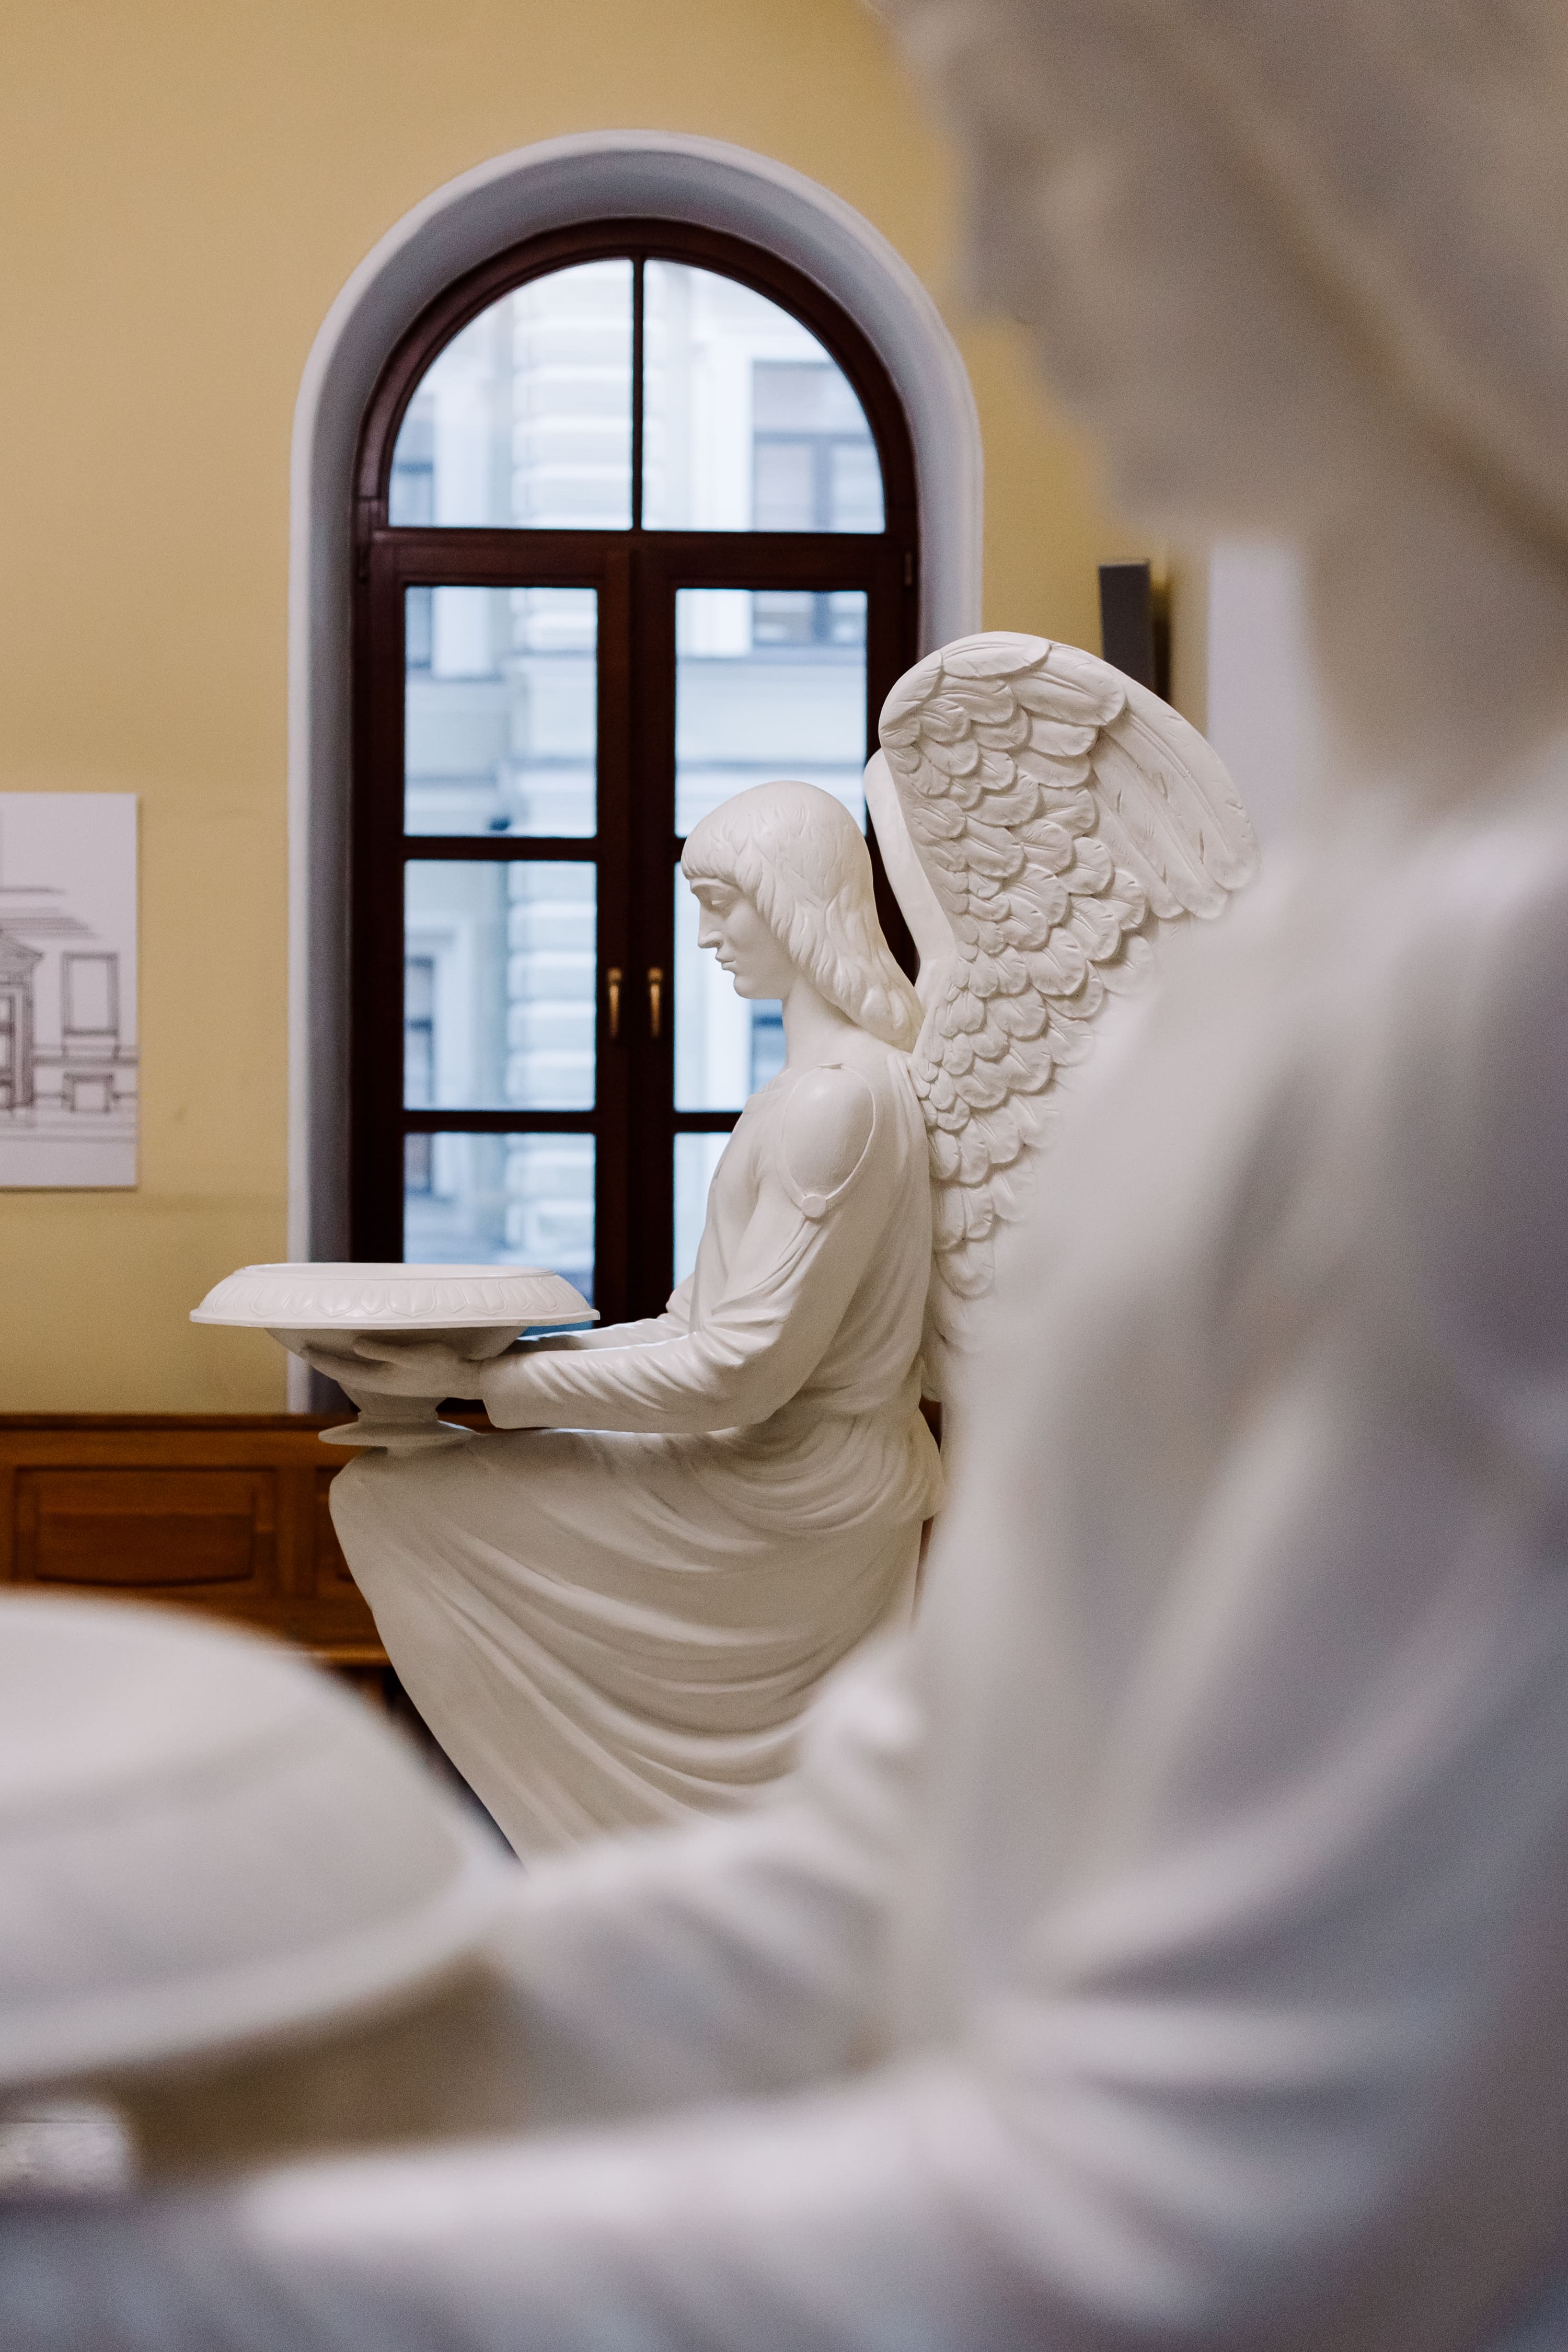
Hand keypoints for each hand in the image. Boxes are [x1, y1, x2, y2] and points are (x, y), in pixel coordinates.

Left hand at [301, 1337, 475, 1399]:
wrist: (464, 1379)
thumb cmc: (440, 1364)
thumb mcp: (411, 1354)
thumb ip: (382, 1350)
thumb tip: (355, 1345)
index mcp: (380, 1379)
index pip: (342, 1370)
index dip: (322, 1360)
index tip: (304, 1349)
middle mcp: (382, 1384)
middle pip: (344, 1375)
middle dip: (325, 1364)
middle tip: (307, 1351)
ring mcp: (391, 1385)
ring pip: (355, 1376)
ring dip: (338, 1367)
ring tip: (325, 1357)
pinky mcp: (400, 1382)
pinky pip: (367, 1375)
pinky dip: (354, 1368)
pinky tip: (356, 1362)